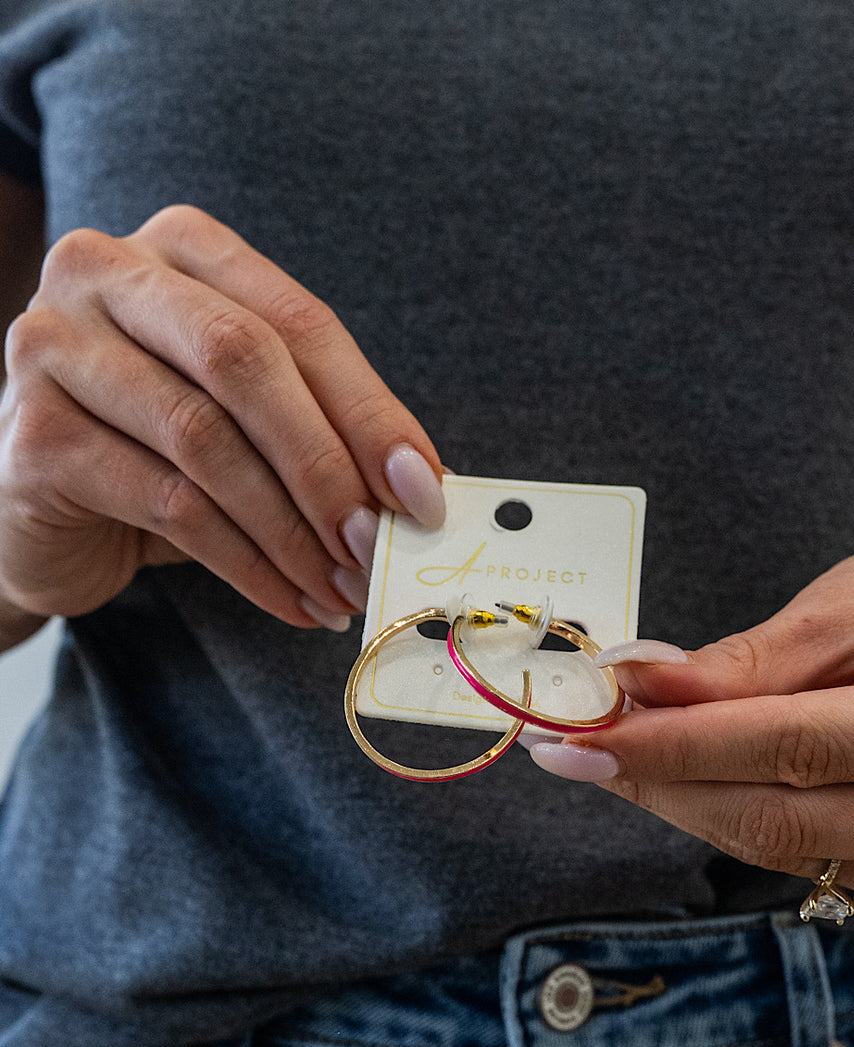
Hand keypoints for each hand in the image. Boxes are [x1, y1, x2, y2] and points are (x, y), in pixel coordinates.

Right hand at [0, 204, 445, 629]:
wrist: (51, 515)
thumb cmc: (164, 453)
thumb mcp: (250, 421)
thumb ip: (324, 428)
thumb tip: (422, 486)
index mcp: (182, 248)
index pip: (298, 320)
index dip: (370, 410)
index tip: (423, 490)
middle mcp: (106, 273)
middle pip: (245, 361)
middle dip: (327, 465)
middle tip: (377, 542)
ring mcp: (54, 347)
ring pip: (206, 439)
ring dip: (292, 530)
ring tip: (341, 585)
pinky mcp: (33, 436)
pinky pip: (168, 504)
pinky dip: (248, 564)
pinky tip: (291, 601)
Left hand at [530, 533, 853, 901]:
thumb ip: (748, 662)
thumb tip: (637, 685)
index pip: (788, 749)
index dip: (672, 746)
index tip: (582, 736)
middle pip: (775, 816)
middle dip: (658, 781)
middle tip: (573, 748)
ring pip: (781, 849)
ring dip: (684, 802)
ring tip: (616, 754)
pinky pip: (808, 859)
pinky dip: (734, 817)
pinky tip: (687, 777)